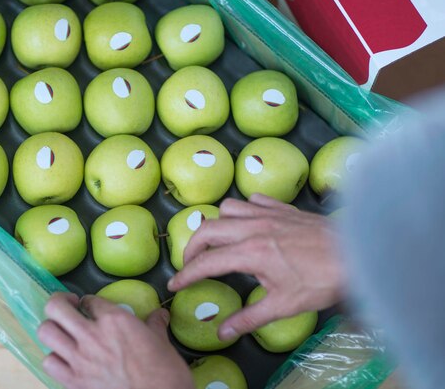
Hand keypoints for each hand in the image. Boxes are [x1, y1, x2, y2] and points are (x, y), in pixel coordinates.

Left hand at [38, 293, 193, 388]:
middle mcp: (91, 335)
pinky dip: (54, 358)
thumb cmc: (164, 372)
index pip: (89, 299)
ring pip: (46, 332)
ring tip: (62, 331)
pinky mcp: (74, 381)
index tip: (92, 306)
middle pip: (56, 307)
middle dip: (60, 302)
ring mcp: (79, 359)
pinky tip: (64, 358)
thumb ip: (154, 324)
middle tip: (68, 306)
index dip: (89, 301)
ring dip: (52, 328)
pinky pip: (49, 363)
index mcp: (114, 320)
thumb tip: (160, 315)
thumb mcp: (161, 341)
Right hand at [168, 194, 344, 340]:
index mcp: (250, 252)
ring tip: (219, 242)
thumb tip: (223, 333)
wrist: (358, 253)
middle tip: (191, 264)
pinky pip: (251, 200)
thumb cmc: (322, 280)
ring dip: (217, 224)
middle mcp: (253, 227)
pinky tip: (249, 223)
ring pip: (227, 208)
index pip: (206, 263)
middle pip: (207, 229)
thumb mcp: (284, 305)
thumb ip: (249, 318)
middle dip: (192, 247)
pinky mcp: (282, 207)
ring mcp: (267, 213)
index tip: (174, 285)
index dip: (186, 275)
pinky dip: (242, 210)